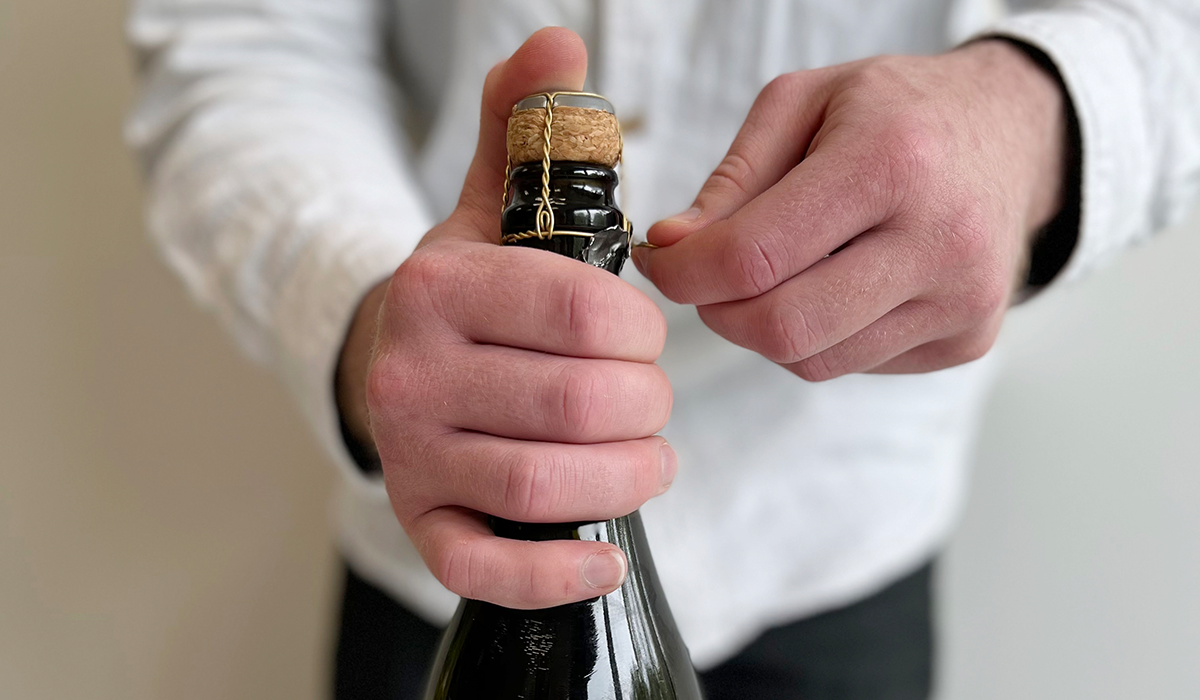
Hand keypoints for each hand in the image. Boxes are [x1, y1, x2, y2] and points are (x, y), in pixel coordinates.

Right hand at [336, 29, 671, 608]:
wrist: (392, 368)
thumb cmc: (471, 297)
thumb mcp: (490, 207)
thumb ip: (525, 129)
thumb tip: (559, 40)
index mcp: (441, 286)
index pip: (582, 312)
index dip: (644, 332)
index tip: (647, 337)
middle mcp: (413, 372)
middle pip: (575, 404)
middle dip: (645, 406)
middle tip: (652, 400)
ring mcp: (412, 456)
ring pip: (543, 485)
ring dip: (624, 477)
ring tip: (646, 458)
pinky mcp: (422, 525)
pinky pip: (485, 568)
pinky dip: (556, 573)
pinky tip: (606, 559)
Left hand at [634, 40, 1065, 379]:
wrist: (1013, 133)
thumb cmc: (897, 112)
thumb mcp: (804, 103)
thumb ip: (732, 179)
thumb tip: (673, 246)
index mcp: (892, 162)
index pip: (754, 256)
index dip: (685, 273)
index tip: (662, 261)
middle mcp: (940, 239)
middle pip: (782, 327)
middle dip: (718, 312)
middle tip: (706, 278)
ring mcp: (962, 300)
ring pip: (813, 361)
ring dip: (765, 328)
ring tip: (775, 273)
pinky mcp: (969, 338)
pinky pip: (854, 365)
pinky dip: (819, 336)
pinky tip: (834, 284)